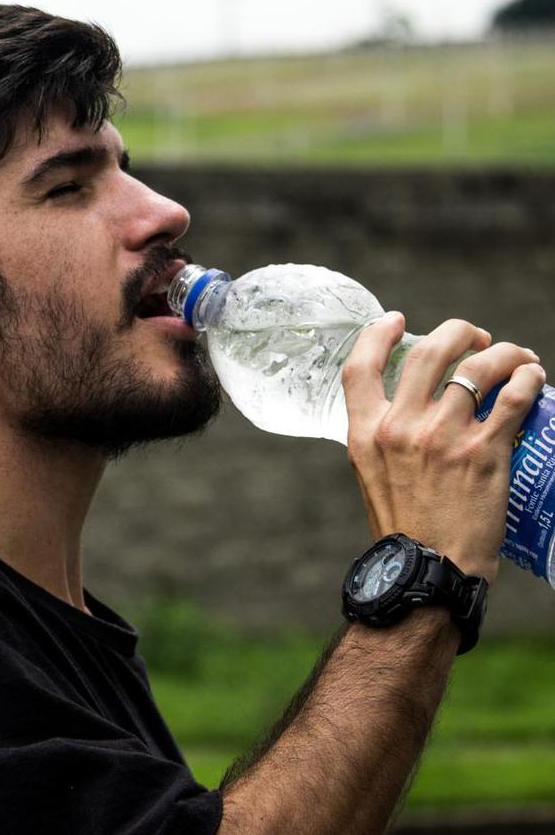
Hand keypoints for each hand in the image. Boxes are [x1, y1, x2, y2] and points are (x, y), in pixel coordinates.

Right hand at [343, 314, 545, 584]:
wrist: (428, 573)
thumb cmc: (404, 530)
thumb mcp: (372, 477)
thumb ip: (383, 438)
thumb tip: (406, 411)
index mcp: (365, 433)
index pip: (359, 367)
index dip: (377, 334)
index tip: (395, 320)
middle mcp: (400, 428)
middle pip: (429, 351)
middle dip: (458, 332)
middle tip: (476, 338)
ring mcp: (443, 437)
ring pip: (478, 366)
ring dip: (504, 352)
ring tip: (517, 357)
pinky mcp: (485, 452)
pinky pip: (513, 396)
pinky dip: (527, 378)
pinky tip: (534, 377)